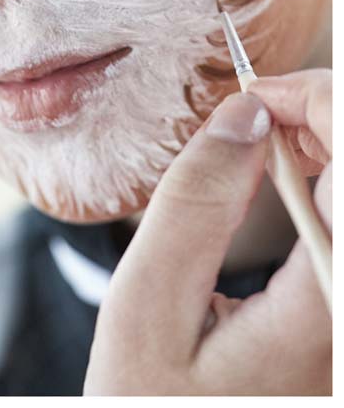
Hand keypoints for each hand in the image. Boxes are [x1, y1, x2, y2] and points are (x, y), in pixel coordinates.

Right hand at [84, 71, 331, 394]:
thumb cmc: (148, 404)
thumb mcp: (148, 304)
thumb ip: (196, 201)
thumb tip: (246, 114)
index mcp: (324, 310)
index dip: (318, 100)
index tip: (255, 95)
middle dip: (322, 115)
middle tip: (255, 113)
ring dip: (324, 144)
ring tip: (264, 137)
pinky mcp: (340, 320)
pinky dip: (324, 181)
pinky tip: (287, 174)